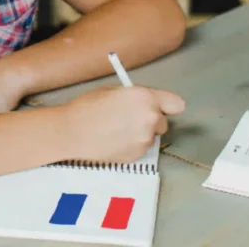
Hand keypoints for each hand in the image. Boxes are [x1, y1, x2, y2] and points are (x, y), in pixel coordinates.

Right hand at [61, 85, 184, 163]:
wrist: (72, 133)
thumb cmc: (88, 106)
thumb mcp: (114, 91)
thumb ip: (135, 97)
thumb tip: (145, 103)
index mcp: (145, 98)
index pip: (176, 104)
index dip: (166, 106)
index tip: (158, 107)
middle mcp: (151, 119)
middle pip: (163, 122)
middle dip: (151, 121)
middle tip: (130, 119)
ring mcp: (145, 140)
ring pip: (151, 136)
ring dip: (141, 134)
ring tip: (117, 131)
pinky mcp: (137, 156)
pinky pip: (141, 148)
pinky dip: (132, 145)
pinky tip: (114, 141)